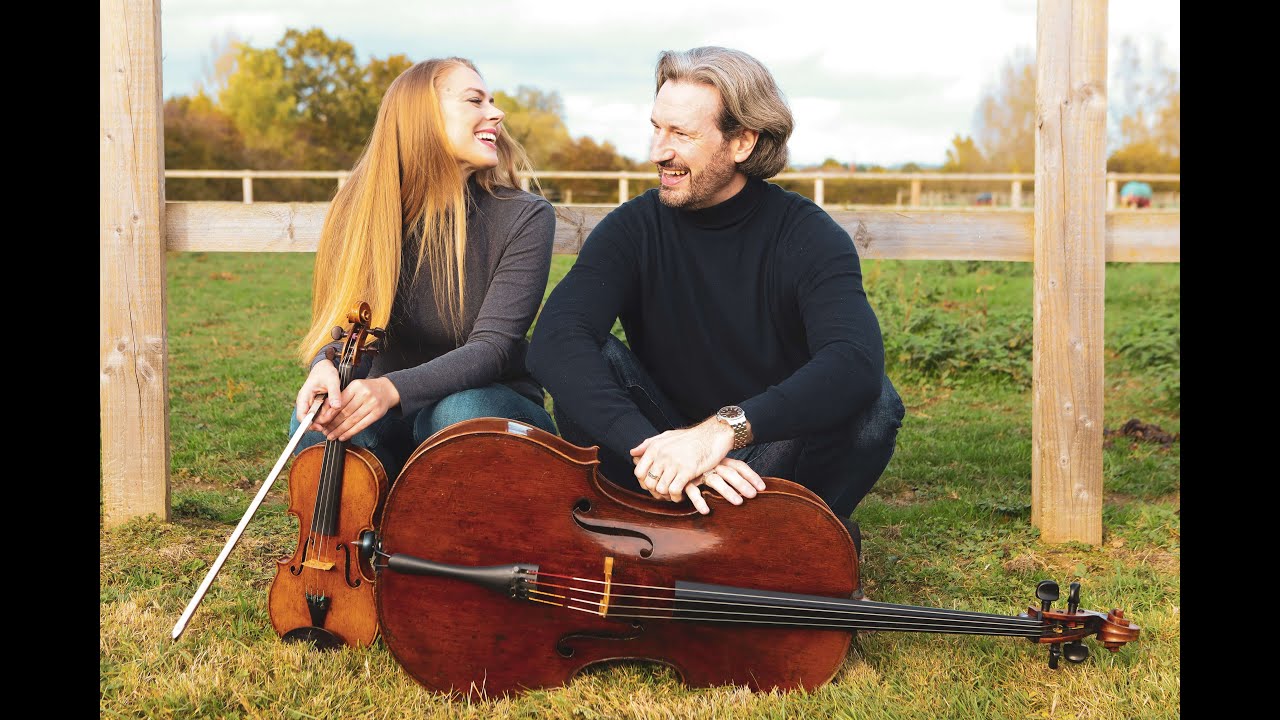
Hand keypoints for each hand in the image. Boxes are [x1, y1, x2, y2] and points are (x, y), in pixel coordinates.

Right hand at [296, 360, 339, 424]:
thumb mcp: (332, 380)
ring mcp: (311, 405)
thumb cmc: (326, 372)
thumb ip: (334, 393)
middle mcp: (306, 403)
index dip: (309, 424)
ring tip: (335, 404)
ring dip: (328, 415)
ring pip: (318, 419)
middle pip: (311, 420)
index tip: (321, 427)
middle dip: (324, 419)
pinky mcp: (318, 407)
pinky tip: (335, 406)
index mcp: (304, 397)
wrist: (325, 367)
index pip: (301, 416)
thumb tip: (336, 406)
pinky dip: (330, 413)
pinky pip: (323, 415)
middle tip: (335, 409)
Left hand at [314, 377, 400, 441]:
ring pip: (352, 420)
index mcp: (355, 386)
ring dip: (340, 430)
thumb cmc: (367, 389)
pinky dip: (351, 432)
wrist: (387, 390)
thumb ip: (342, 397)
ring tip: (331, 436)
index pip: (339, 403)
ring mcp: (372, 404)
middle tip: (324, 431)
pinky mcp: (377, 413)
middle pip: (345, 412)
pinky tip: (343, 436)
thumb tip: (326, 413)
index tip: (321, 422)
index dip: (329, 414)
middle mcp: (364, 394)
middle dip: (333, 424)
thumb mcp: (354, 387)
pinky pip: (362, 425)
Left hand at [630, 419, 764, 508]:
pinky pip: (674, 490)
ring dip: (666, 496)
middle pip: (649, 483)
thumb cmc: (691, 437)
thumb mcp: (667, 436)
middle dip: (655, 492)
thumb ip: (649, 444)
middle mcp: (662, 455)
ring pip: (661, 489)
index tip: (654, 486)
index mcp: (655, 448)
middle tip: (664, 493)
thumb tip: (633, 453)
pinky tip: (681, 495)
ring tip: (673, 494)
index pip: (639, 472)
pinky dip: (676, 497)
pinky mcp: (688, 470)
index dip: (644, 483)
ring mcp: (674, 463)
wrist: (713, 434)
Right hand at [677, 459, 766, 514]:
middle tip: (753, 495)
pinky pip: (693, 491)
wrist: (669, 455)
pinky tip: (706, 511)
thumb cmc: (696, 464)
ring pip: (715, 481)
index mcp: (719, 460)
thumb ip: (725, 473)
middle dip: (743, 484)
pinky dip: (699, 501)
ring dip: (727, 491)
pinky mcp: (685, 480)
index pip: (739, 465)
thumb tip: (746, 486)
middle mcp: (711, 464)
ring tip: (738, 503)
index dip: (751, 476)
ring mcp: (699, 472)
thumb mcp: (712, 465)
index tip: (762, 487)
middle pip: (730, 472)